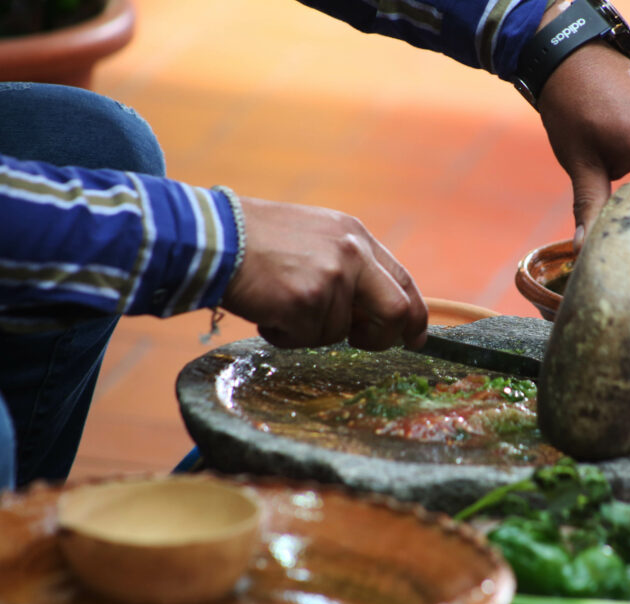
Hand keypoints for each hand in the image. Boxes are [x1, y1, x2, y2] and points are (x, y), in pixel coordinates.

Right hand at [220, 197, 427, 350]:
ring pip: (338, 333)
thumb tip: (372, 313)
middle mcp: (351, 255)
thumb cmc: (258, 241)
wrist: (215, 236)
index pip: (404, 282)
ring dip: (308, 330)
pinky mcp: (306, 302)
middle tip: (359, 341)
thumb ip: (349, 268)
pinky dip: (284, 334)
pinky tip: (266, 307)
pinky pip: (305, 339)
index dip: (414, 317)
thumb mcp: (316, 237)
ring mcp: (331, 279)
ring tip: (279, 301)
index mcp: (356, 237)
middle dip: (383, 337)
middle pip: (396, 312)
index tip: (414, 338)